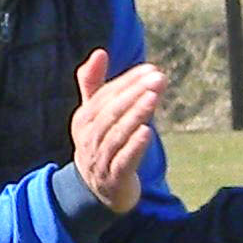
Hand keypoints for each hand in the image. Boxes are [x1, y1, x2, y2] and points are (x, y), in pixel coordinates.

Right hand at [69, 50, 165, 213]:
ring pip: (117, 135)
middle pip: (111, 113)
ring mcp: (100, 159)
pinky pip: (123, 160)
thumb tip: (100, 52)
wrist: (96, 190)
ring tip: (154, 98)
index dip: (127, 82)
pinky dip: (134, 146)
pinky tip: (147, 131)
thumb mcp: (94, 115)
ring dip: (136, 115)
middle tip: (158, 79)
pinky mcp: (114, 178)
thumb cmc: (99, 143)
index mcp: (84, 120)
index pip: (105, 96)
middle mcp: (89, 138)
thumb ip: (93, 83)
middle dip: (134, 94)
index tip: (151, 69)